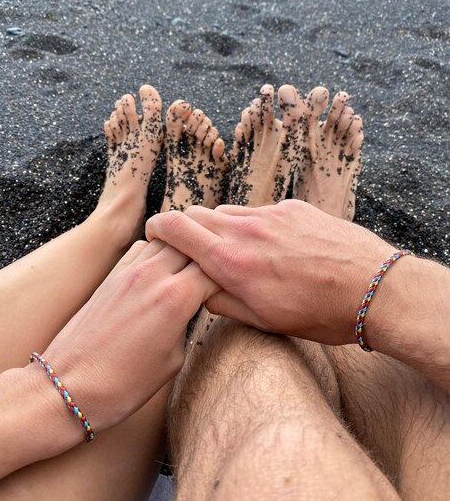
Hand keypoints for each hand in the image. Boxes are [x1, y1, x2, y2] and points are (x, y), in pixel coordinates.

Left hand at [41, 239, 219, 430]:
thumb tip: (190, 308)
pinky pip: (141, 247)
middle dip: (209, 255)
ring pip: (168, 238)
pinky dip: (156, 251)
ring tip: (191, 266)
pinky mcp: (112, 275)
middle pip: (195, 244)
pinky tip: (159, 270)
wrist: (69, 387)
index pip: (217, 267)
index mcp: (177, 298)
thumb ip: (187, 324)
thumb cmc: (123, 384)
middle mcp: (154, 275)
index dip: (230, 276)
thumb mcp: (173, 360)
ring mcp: (130, 271)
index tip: (235, 287)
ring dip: (184, 248)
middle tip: (216, 270)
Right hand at [146, 201, 393, 344]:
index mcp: (230, 260)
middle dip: (187, 229)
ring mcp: (270, 214)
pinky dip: (254, 225)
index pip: (174, 227)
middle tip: (195, 250)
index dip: (157, 228)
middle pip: (196, 214)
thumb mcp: (262, 320)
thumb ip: (220, 301)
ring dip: (222, 228)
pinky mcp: (293, 207)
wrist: (372, 287)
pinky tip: (275, 247)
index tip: (155, 236)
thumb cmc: (318, 312)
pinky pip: (259, 211)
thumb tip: (200, 287)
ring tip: (240, 253)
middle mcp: (244, 229)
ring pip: (228, 212)